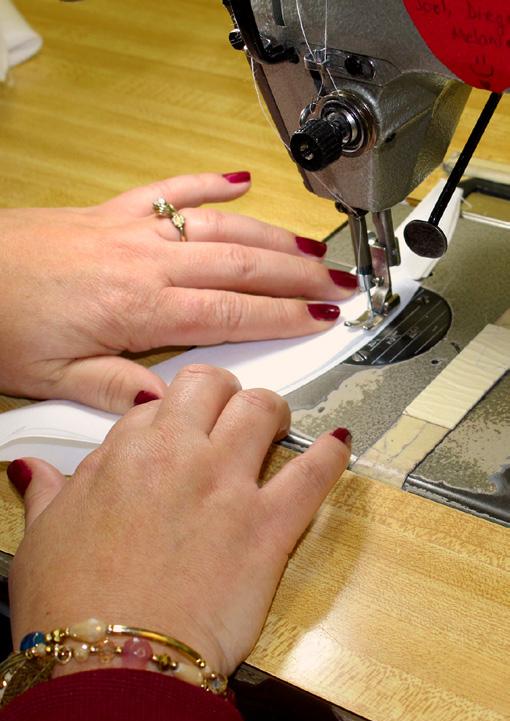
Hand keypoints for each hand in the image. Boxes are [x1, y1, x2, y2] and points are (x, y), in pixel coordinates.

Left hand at [0, 172, 355, 411]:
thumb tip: (171, 403)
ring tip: (314, 246)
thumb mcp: (54, 378)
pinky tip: (240, 181)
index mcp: (139, 309)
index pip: (232, 312)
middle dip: (299, 275)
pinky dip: (209, 182)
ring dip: (273, 237)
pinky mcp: (115, 212)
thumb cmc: (1, 324)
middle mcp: (146, 262)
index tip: (322, 318)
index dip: (285, 316)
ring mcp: (134, 230)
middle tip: (341, 282)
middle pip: (241, 266)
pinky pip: (172, 188)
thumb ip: (118, 390)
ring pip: (221, 227)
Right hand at [8, 364, 350, 674]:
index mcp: (126, 452)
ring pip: (262, 409)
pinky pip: (311, 475)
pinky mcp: (266, 528)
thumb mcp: (43, 537)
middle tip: (229, 410)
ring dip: (273, 410)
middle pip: (214, 385)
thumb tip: (32, 471)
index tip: (178, 429)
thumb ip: (48, 492)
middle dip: (224, 391)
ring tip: (277, 423)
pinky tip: (339, 445)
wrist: (113, 662)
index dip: (171, 414)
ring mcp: (227, 487)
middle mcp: (180, 455)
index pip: (158, 403)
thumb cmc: (73, 605)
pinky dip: (331, 455)